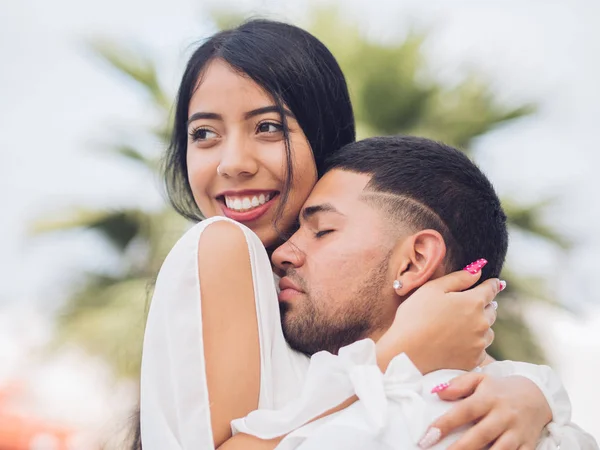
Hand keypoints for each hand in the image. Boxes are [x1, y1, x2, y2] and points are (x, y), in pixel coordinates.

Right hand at [377, 266, 500, 373]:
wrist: (406, 353)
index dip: (492, 284)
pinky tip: (459, 343)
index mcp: (473, 302)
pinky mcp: (473, 361)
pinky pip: (481, 349)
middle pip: (492, 310)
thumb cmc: (415, 317)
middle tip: (470, 305)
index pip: (491, 289)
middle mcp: (482, 323)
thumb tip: (477, 271)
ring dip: (481, 326)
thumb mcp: (432, 289)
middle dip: (484, 305)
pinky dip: (474, 344)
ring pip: (488, 331)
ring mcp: (479, 344)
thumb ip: (458, 278)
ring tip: (463, 326)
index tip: (495, 283)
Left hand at [420, 373, 551, 448]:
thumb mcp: (480, 379)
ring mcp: (517, 432)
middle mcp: (504, 415)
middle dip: (460, 448)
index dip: (445, 424)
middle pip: (480, 435)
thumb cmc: (499, 389)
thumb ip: (459, 385)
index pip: (464, 411)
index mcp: (489, 397)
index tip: (428, 436)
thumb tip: (437, 392)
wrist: (537, 395)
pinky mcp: (528, 445)